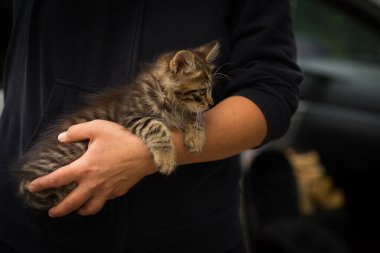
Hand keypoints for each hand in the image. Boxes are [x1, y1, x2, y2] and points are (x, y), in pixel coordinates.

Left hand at [28, 120, 156, 216]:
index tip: (33, 187)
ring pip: (90, 208)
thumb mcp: (98, 128)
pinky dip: (98, 201)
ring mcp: (107, 190)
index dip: (43, 184)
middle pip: (71, 203)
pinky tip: (98, 197)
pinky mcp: (119, 191)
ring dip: (80, 211)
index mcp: (85, 168)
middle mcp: (94, 183)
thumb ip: (77, 131)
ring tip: (76, 211)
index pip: (58, 179)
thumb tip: (62, 137)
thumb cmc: (122, 139)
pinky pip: (106, 200)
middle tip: (51, 212)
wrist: (147, 152)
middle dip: (59, 210)